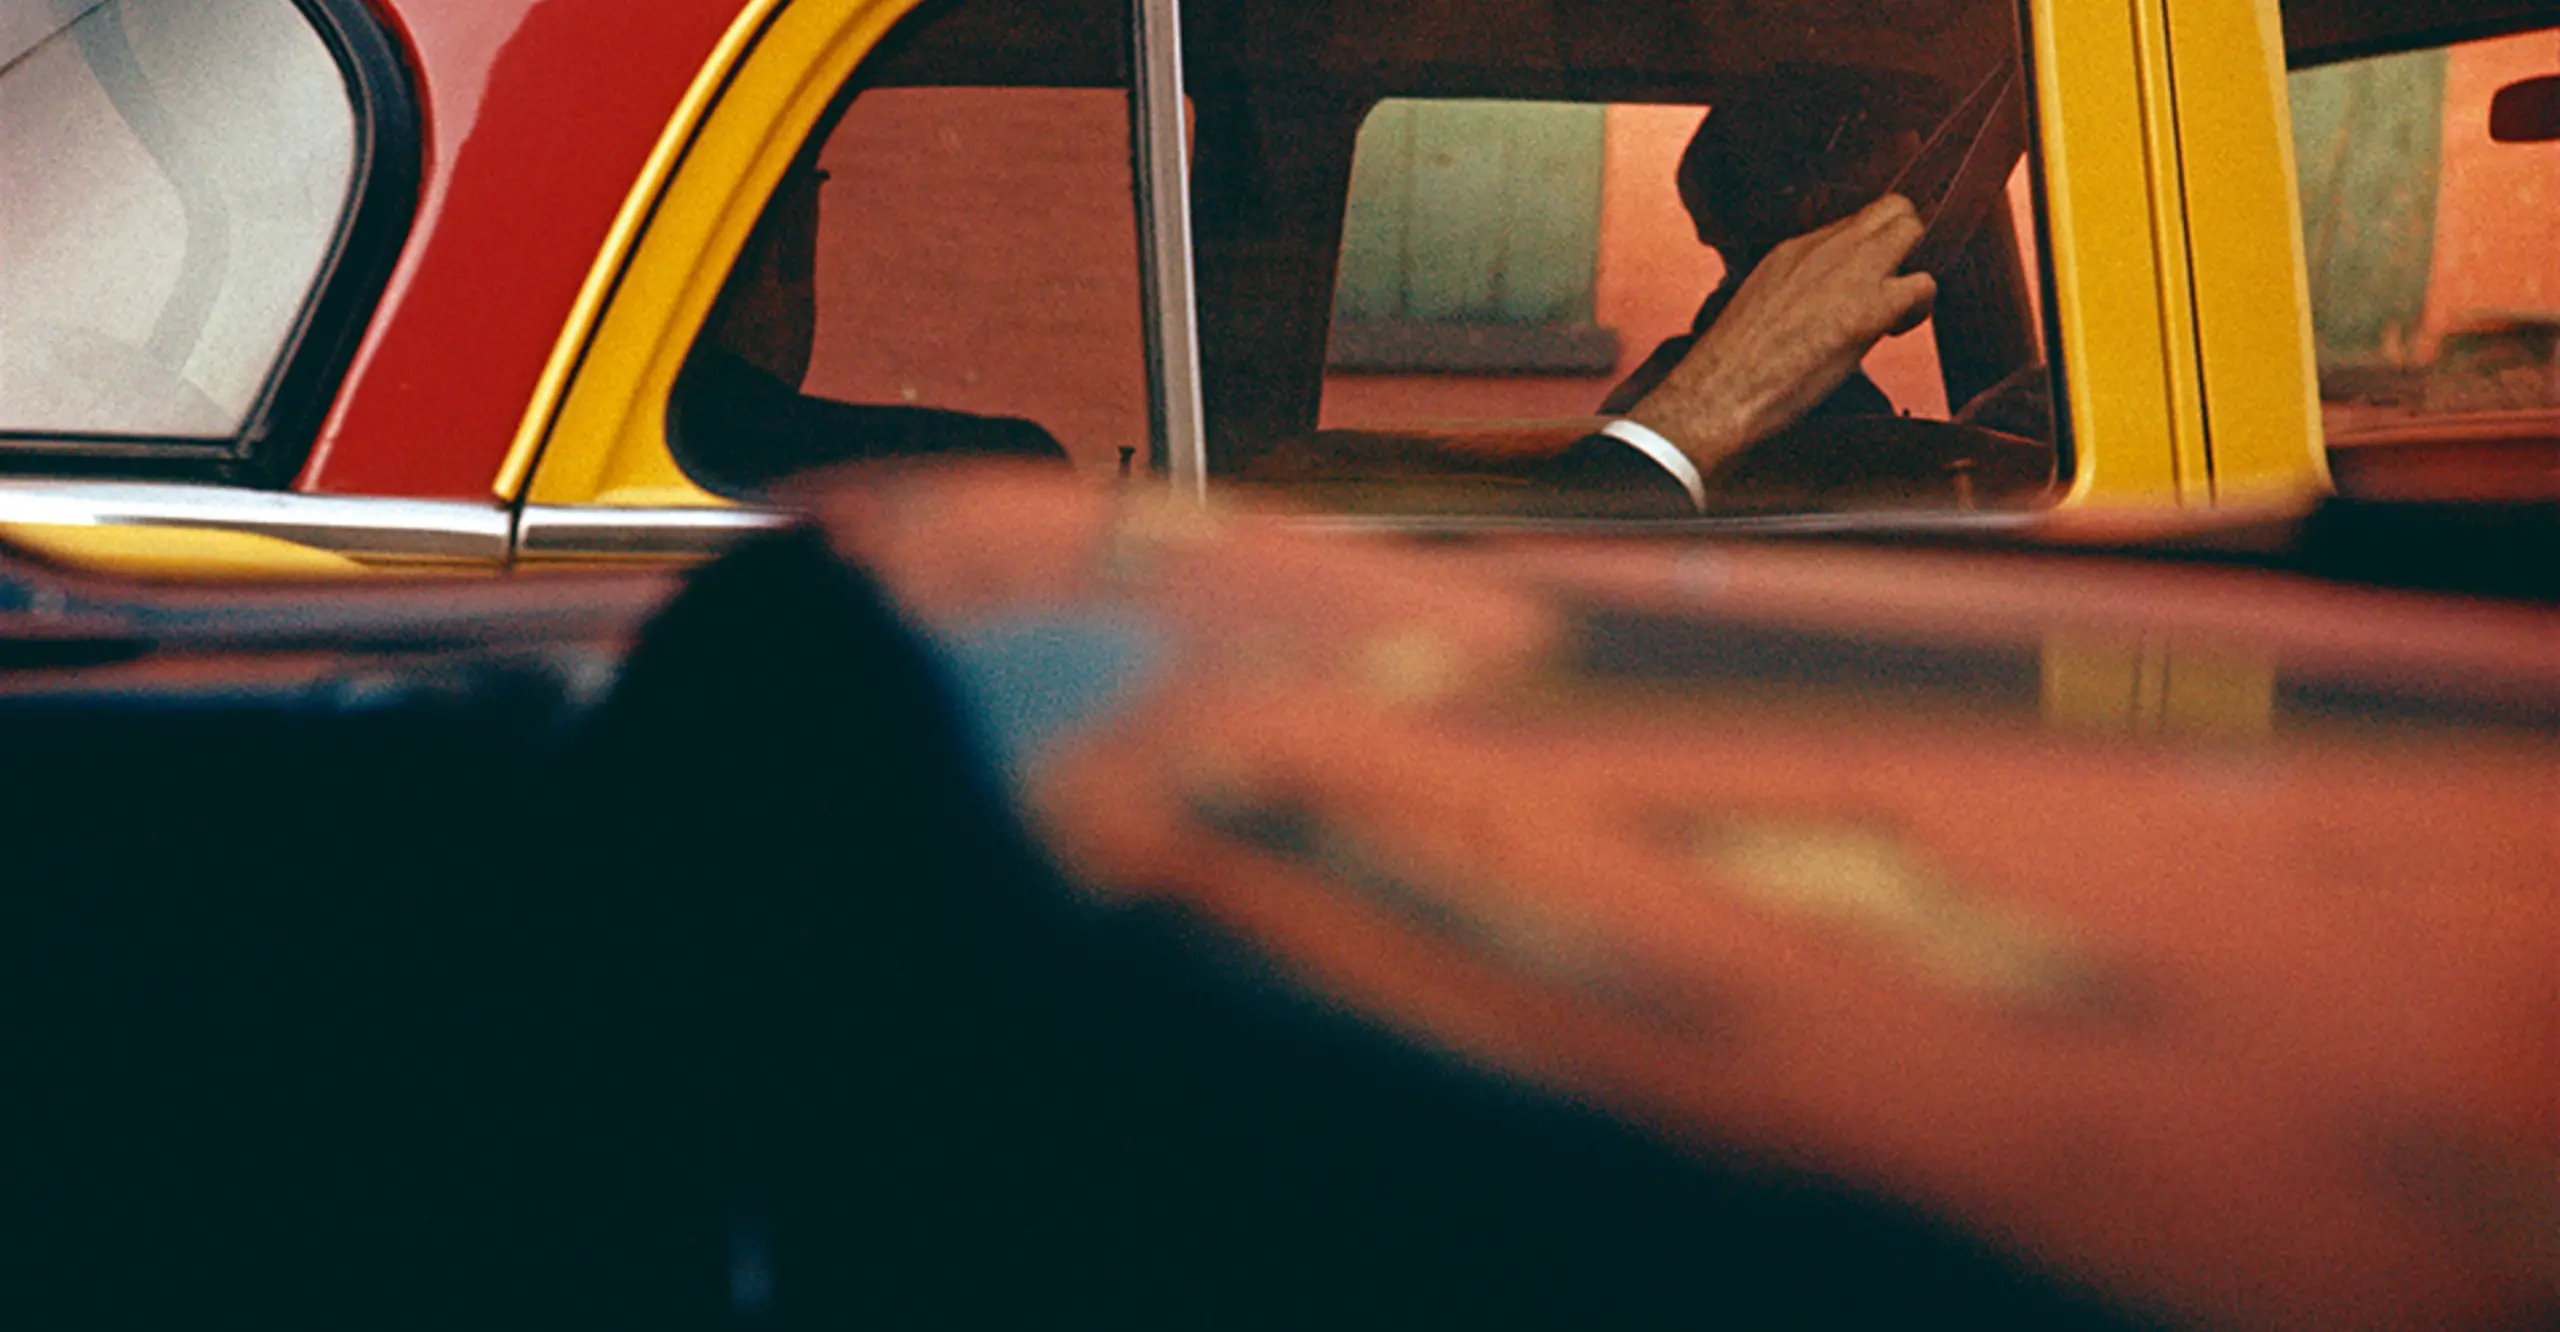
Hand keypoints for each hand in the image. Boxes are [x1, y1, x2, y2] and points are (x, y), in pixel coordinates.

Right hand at [1626, 194, 1935, 473]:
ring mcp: (1848, 272)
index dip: (1870, 250)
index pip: (1854, 223)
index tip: (1864, 284)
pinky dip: (1918, 309)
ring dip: (1912, 270)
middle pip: (1891, 208)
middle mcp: (1822, 248)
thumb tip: (1816, 310)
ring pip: (1911, 229)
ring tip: (1893, 314)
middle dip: (1903, 244)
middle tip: (1892, 290)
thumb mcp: (1758, 306)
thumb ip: (1794, 292)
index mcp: (1793, 249)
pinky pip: (1923, 285)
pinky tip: (1891, 334)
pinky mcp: (1868, 308)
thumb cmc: (1730, 367)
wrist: (1717, 392)